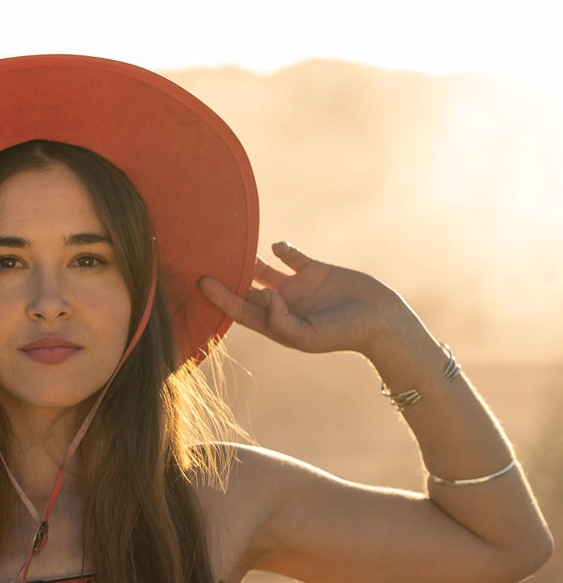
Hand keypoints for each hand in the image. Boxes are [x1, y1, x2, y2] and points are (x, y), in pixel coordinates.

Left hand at [198, 242, 407, 356]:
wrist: (380, 320)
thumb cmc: (343, 334)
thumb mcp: (308, 336)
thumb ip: (281, 322)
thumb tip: (263, 297)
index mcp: (278, 324)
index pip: (242, 311)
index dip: (221, 298)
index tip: (201, 282)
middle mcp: (283, 305)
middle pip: (248, 289)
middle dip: (228, 278)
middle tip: (204, 259)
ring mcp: (299, 287)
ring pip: (265, 271)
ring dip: (249, 261)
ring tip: (230, 245)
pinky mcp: (316, 270)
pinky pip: (293, 257)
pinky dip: (284, 250)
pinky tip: (277, 247)